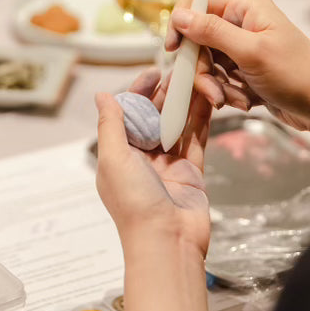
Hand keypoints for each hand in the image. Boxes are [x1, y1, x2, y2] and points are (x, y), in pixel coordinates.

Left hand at [96, 67, 211, 260]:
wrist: (167, 240)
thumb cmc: (134, 203)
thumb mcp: (114, 159)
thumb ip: (110, 125)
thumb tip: (101, 95)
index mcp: (119, 155)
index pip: (128, 114)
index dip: (139, 91)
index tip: (153, 72)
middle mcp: (142, 158)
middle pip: (154, 117)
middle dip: (166, 93)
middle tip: (181, 70)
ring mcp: (168, 164)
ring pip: (177, 125)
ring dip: (185, 102)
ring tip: (197, 78)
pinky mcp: (191, 171)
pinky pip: (196, 140)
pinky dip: (202, 119)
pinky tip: (208, 99)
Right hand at [166, 0, 309, 132]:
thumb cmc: (297, 76)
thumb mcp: (251, 53)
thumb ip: (212, 32)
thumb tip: (179, 15)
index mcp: (246, 7)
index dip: (181, 20)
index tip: (174, 48)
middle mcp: (241, 22)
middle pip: (197, 37)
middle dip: (200, 67)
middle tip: (212, 90)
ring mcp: (240, 46)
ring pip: (205, 61)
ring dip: (214, 84)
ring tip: (235, 99)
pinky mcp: (241, 68)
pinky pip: (217, 77)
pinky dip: (225, 91)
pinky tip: (244, 100)